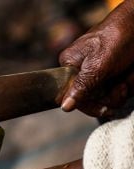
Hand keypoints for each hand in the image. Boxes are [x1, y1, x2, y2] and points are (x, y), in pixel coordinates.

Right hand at [59, 1, 133, 116]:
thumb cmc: (117, 36)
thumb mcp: (97, 65)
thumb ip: (81, 87)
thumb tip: (65, 106)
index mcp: (70, 66)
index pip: (70, 96)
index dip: (87, 104)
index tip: (102, 107)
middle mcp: (82, 71)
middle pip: (90, 99)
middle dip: (109, 96)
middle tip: (120, 87)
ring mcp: (99, 73)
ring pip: (107, 96)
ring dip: (121, 90)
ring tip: (126, 78)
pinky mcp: (113, 73)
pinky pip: (118, 89)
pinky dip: (128, 84)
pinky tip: (129, 75)